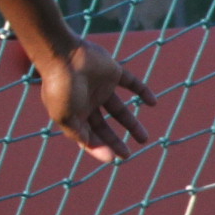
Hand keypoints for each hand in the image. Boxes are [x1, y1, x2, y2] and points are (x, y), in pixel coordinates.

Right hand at [32, 39, 156, 162]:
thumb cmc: (61, 88)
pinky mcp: (113, 72)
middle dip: (115, 141)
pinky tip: (153, 103)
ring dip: (131, 123)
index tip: (113, 158)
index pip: (88, 135)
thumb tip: (96, 150)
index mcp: (74, 113)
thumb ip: (80, 135)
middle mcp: (87, 102)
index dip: (99, 148)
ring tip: (144, 139)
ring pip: (119, 109)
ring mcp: (101, 87)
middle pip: (104, 126)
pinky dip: (142, 92)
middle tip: (127, 154)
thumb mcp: (66, 117)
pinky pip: (131, 83)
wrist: (64, 55)